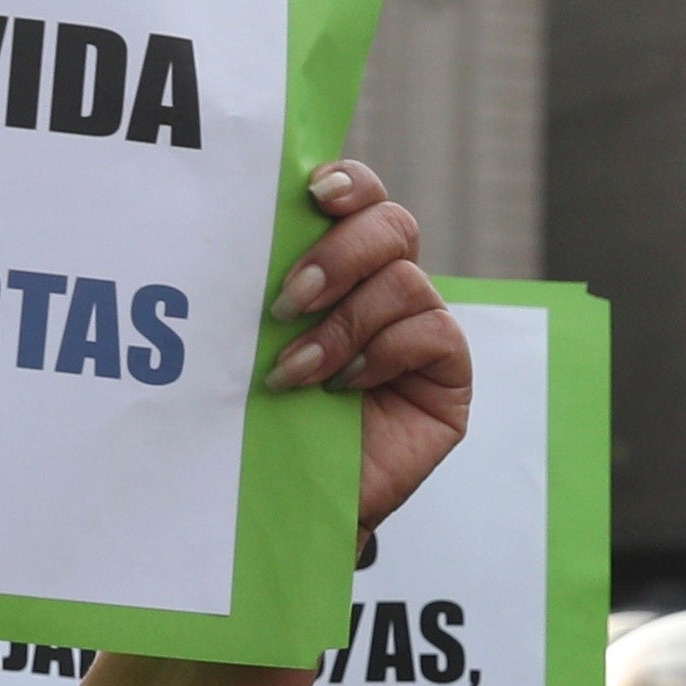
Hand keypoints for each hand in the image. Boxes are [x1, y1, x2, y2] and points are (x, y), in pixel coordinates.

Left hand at [265, 161, 465, 529]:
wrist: (291, 504)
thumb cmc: (266, 420)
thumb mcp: (257, 343)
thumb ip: (266, 289)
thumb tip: (237, 230)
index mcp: (343, 264)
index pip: (359, 198)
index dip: (347, 182)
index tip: (312, 193)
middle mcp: (388, 287)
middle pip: (391, 225)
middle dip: (341, 252)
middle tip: (288, 299)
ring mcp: (423, 328)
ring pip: (405, 280)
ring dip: (344, 322)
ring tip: (295, 371)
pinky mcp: (449, 374)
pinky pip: (433, 332)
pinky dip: (382, 353)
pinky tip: (343, 388)